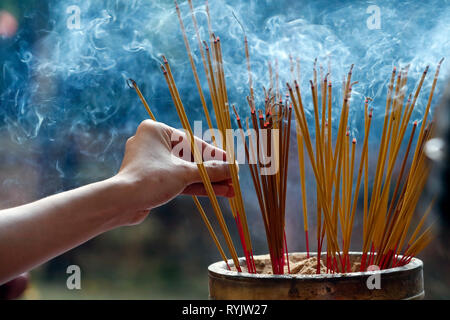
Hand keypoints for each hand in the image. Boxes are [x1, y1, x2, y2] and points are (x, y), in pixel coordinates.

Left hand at [111, 120, 233, 224]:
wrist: (121, 204)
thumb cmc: (150, 180)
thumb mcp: (184, 173)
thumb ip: (210, 170)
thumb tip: (232, 169)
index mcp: (156, 131)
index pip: (193, 142)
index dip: (215, 155)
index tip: (232, 164)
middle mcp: (153, 143)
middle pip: (191, 157)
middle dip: (213, 172)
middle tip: (233, 179)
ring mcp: (152, 162)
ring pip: (186, 171)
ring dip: (207, 181)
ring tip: (230, 190)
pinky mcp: (152, 179)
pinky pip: (178, 180)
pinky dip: (195, 186)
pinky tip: (217, 192)